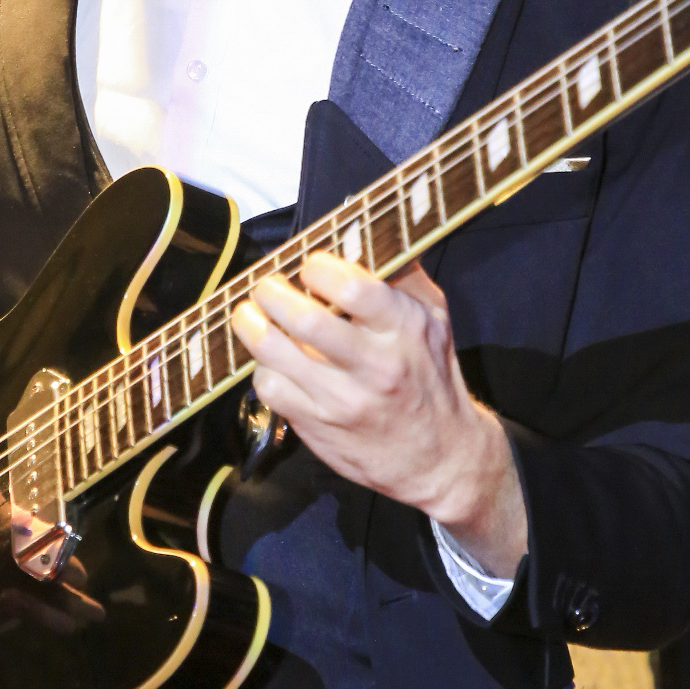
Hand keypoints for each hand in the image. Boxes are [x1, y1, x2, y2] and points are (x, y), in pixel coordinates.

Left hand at [230, 256, 527, 579]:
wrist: (440, 459)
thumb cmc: (432, 377)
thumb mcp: (434, 319)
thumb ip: (402, 274)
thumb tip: (362, 229)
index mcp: (404, 330)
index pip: (353, 288)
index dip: (318, 267)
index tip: (309, 264)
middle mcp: (374, 367)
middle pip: (305, 321)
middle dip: (272, 292)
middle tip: (266, 285)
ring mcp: (341, 402)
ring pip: (275, 355)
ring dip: (251, 326)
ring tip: (249, 313)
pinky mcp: (317, 429)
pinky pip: (271, 389)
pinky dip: (262, 367)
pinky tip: (270, 358)